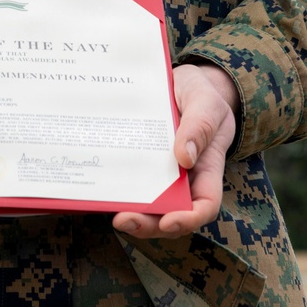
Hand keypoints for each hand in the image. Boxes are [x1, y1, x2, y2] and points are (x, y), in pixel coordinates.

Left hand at [112, 63, 238, 241]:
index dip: (189, 220)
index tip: (169, 221)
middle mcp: (183, 178)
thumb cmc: (201, 94)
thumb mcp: (206, 102)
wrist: (181, 82)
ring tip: (111, 209)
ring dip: (130, 212)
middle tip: (124, 220)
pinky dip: (117, 188)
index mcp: (206, 168)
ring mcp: (159, 173)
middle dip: (148, 224)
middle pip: (170, 214)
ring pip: (147, 204)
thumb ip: (200, 126)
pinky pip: (130, 180)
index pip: (204, 205)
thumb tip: (184, 158)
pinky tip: (99, 185)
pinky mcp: (139, 162)